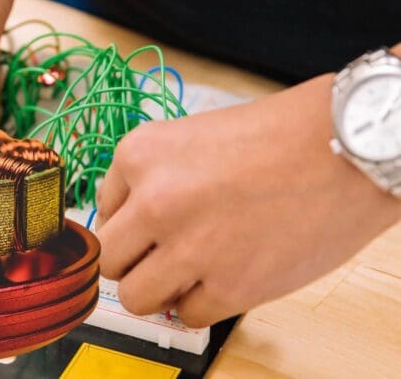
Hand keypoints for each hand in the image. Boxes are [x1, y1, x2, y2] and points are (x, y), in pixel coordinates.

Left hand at [95, 74, 400, 327]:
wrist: (349, 147)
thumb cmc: (279, 136)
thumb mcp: (191, 137)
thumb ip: (151, 179)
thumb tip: (128, 226)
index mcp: (139, 155)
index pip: (103, 213)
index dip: (132, 223)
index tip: (155, 226)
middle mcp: (153, 202)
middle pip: (111, 261)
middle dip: (137, 262)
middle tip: (166, 255)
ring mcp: (189, 248)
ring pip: (136, 297)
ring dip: (160, 291)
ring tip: (191, 272)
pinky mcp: (229, 287)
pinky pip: (186, 315)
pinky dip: (201, 304)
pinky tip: (225, 278)